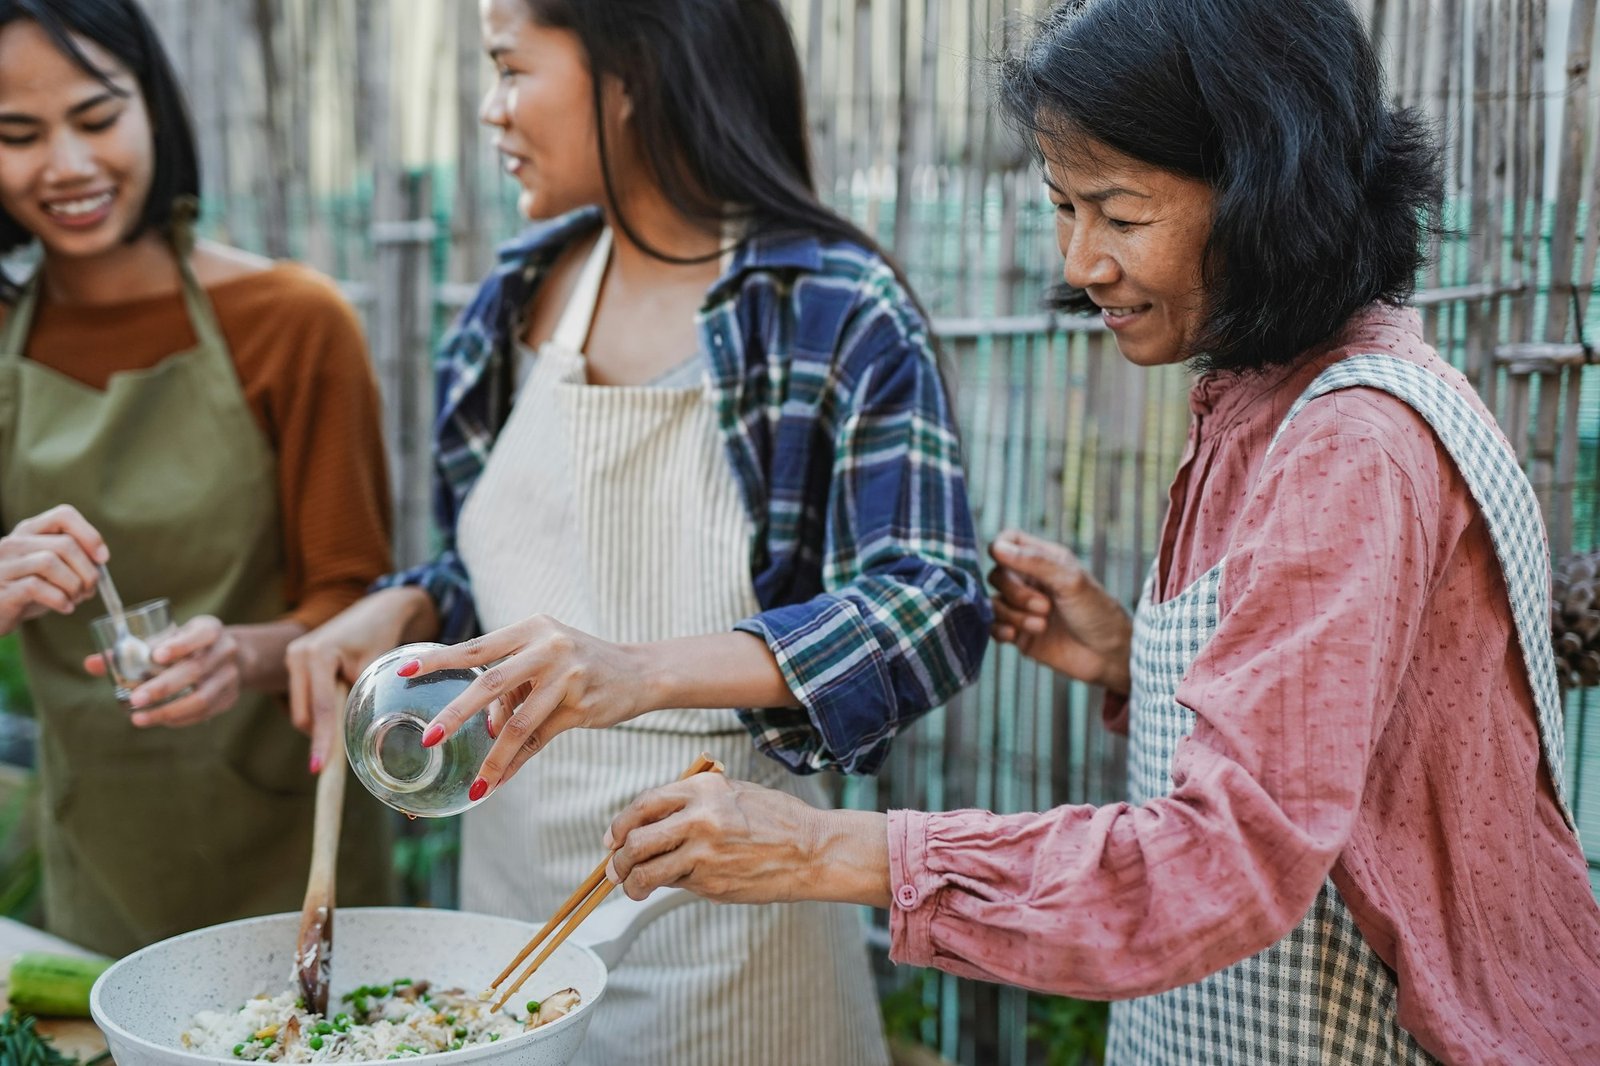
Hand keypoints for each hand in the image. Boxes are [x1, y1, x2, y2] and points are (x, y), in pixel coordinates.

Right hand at [0, 505, 108, 632]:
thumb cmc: (28, 589)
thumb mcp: (51, 569)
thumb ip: (72, 560)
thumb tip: (101, 562)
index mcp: (30, 531)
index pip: (64, 515)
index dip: (90, 535)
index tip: (103, 558)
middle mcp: (15, 543)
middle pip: (64, 544)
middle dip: (88, 570)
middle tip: (91, 589)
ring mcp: (5, 565)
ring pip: (50, 562)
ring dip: (74, 584)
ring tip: (76, 598)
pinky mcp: (2, 588)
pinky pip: (35, 586)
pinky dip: (59, 599)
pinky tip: (65, 607)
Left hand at [83, 615, 240, 726]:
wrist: (234, 658)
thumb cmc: (188, 645)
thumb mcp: (169, 638)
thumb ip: (132, 650)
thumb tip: (90, 663)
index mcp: (211, 629)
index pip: (201, 634)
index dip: (181, 645)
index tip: (157, 656)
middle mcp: (225, 652)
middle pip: (196, 671)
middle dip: (163, 687)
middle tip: (135, 699)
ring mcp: (230, 677)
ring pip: (201, 698)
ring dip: (168, 710)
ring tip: (139, 718)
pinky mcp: (229, 698)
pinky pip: (203, 713)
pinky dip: (178, 719)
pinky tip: (158, 720)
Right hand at [286, 586, 438, 773]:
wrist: (376, 610)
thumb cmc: (380, 636)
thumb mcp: (374, 668)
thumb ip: (361, 699)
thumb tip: (352, 738)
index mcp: (317, 655)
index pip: (320, 708)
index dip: (322, 740)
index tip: (319, 768)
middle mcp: (298, 654)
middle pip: (303, 713)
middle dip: (319, 735)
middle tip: (339, 755)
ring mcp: (293, 657)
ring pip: (301, 709)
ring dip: (319, 722)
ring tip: (347, 716)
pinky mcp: (295, 662)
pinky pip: (303, 698)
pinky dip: (318, 710)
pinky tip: (337, 708)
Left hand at [401, 615, 654, 796]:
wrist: (640, 672)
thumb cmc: (583, 664)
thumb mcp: (546, 658)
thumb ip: (513, 685)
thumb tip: (483, 727)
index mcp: (531, 629)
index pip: (476, 646)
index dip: (438, 660)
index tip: (404, 672)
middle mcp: (548, 646)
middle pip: (491, 683)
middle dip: (456, 713)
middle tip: (430, 739)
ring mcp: (567, 675)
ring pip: (519, 722)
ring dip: (494, 756)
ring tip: (477, 781)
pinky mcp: (581, 705)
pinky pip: (541, 739)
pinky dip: (518, 762)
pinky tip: (500, 780)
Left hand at [604, 774, 890, 906]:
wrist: (810, 850)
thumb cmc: (773, 820)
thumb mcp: (732, 794)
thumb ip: (692, 803)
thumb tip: (649, 824)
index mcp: (703, 790)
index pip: (643, 805)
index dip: (620, 824)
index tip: (614, 837)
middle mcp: (699, 819)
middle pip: (635, 840)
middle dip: (618, 858)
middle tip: (616, 867)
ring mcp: (704, 854)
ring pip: (646, 871)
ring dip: (631, 882)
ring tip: (633, 886)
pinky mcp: (711, 883)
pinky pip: (675, 885)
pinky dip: (667, 887)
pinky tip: (674, 884)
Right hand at [987, 528, 1132, 693]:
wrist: (1108, 656)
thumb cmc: (1097, 612)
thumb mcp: (1070, 580)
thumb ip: (1034, 561)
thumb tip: (998, 548)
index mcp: (1044, 560)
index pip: (1008, 541)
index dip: (1000, 549)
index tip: (1006, 562)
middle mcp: (1030, 582)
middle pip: (996, 575)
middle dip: (1016, 592)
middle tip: (1045, 607)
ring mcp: (1023, 609)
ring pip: (994, 603)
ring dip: (1014, 615)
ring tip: (1041, 626)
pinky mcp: (1019, 633)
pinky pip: (993, 627)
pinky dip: (1000, 630)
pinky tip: (1017, 636)